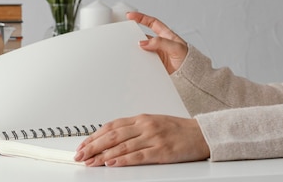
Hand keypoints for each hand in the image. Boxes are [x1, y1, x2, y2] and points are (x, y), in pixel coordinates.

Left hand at [74, 114, 209, 166]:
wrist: (203, 134)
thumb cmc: (180, 130)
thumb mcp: (156, 123)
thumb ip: (136, 129)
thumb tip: (113, 138)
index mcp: (144, 118)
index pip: (112, 126)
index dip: (94, 135)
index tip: (83, 144)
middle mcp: (147, 126)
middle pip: (113, 135)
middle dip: (93, 146)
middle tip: (80, 155)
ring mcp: (154, 138)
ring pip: (122, 146)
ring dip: (102, 155)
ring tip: (90, 162)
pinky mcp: (161, 150)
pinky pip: (138, 156)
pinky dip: (122, 160)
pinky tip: (111, 163)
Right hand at [127, 12, 187, 73]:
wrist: (190, 75)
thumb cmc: (188, 58)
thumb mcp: (176, 47)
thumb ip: (160, 43)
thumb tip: (144, 42)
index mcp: (166, 35)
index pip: (152, 23)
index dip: (141, 18)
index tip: (130, 16)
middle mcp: (159, 43)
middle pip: (143, 36)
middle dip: (134, 35)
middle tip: (124, 35)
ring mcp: (156, 53)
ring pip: (142, 49)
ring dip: (135, 50)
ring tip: (128, 50)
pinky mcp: (154, 64)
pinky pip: (143, 61)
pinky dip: (138, 61)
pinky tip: (135, 62)